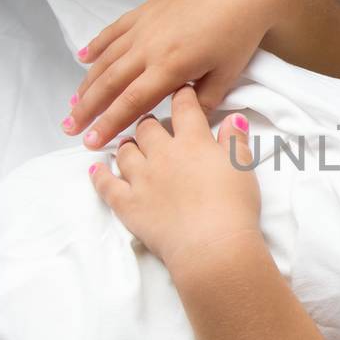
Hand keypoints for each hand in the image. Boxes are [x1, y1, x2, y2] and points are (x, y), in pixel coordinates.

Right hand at [66, 0, 276, 148]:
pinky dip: (96, 45)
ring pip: (106, 59)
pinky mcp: (145, 11)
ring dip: (87, 82)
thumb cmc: (238, 32)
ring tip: (73, 103)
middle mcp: (150, 47)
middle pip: (110, 83)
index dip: (109, 124)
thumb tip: (185, 123)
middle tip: (70, 128)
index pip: (131, 103)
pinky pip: (114, 30)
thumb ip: (203, 102)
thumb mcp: (226, 74)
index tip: (91, 141)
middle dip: (88, 109)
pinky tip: (83, 58)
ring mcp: (144, 27)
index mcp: (171, 67)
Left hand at [89, 85, 261, 272]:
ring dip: (127, 146)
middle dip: (149, 123)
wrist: (212, 246)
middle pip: (148, 127)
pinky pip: (106, 184)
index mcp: (193, 142)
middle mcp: (163, 154)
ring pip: (125, 151)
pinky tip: (96, 169)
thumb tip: (234, 118)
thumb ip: (235, 140)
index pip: (184, 108)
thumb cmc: (234, 208)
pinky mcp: (127, 204)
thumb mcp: (243, 168)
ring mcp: (141, 178)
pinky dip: (99, 175)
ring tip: (130, 146)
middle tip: (153, 126)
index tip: (180, 93)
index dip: (182, 97)